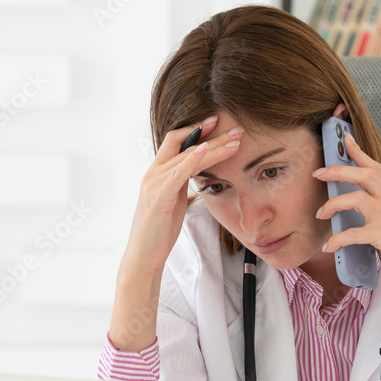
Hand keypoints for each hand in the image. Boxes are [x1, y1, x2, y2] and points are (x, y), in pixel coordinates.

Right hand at [122, 115, 243, 277]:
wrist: (144, 256)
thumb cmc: (159, 231)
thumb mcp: (174, 201)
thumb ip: (181, 183)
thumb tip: (197, 171)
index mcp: (156, 174)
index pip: (175, 141)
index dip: (196, 130)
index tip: (218, 124)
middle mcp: (153, 174)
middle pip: (184, 144)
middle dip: (212, 135)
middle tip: (236, 129)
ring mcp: (154, 184)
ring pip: (186, 156)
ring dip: (213, 147)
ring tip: (235, 142)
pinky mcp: (159, 196)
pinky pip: (177, 172)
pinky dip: (192, 159)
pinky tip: (205, 150)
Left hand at [312, 131, 380, 305]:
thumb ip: (372, 214)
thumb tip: (344, 206)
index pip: (376, 168)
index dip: (359, 152)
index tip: (344, 138)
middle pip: (365, 175)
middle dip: (339, 170)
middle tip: (318, 174)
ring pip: (358, 199)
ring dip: (334, 204)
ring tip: (320, 214)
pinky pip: (355, 233)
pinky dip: (338, 239)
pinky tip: (328, 246)